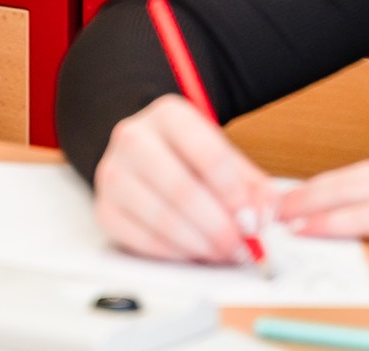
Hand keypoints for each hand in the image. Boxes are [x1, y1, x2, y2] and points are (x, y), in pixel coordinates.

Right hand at [92, 94, 278, 264]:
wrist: (146, 153)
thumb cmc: (189, 157)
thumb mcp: (225, 157)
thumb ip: (253, 186)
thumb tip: (263, 216)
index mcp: (169, 115)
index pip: (208, 155)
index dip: (235, 196)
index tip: (253, 222)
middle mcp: (133, 137)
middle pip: (181, 188)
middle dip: (218, 227)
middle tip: (241, 247)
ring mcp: (113, 172)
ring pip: (159, 216)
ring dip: (199, 244)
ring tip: (221, 252)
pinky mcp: (104, 207)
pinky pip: (139, 240)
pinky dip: (173, 253)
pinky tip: (193, 252)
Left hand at [276, 140, 368, 243]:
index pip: (359, 174)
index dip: (325, 184)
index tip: (296, 191)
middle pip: (343, 180)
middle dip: (303, 192)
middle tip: (267, 201)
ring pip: (345, 192)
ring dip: (307, 203)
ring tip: (276, 213)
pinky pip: (368, 215)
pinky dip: (334, 220)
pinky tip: (311, 226)